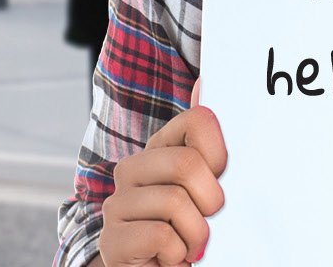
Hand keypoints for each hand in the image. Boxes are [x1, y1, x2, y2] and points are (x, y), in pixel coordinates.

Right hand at [99, 105, 226, 265]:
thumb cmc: (190, 233)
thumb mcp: (206, 188)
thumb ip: (205, 141)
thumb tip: (203, 82)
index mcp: (158, 150)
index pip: (197, 121)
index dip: (220, 154)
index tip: (220, 178)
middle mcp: (132, 170)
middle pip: (187, 163)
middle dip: (211, 200)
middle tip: (208, 221)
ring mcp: (117, 205)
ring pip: (175, 202)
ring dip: (196, 235)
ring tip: (189, 244)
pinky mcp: (112, 240)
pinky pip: (161, 235)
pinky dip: (178, 254)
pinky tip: (170, 258)